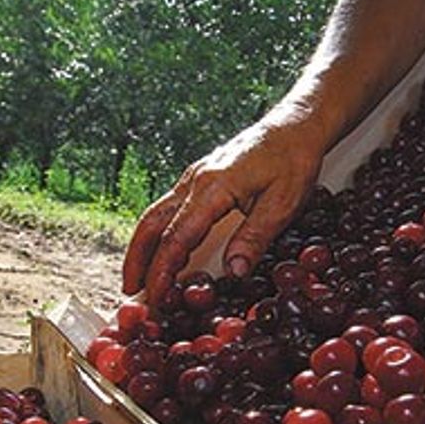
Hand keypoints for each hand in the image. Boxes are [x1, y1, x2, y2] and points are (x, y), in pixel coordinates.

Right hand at [123, 113, 324, 304]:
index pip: (177, 238)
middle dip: (136, 260)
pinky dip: (157, 233)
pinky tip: (163, 250)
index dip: (162, 271)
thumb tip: (232, 272)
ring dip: (142, 247)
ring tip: (137, 277)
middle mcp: (195, 182)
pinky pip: (168, 208)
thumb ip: (254, 237)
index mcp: (213, 189)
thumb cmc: (293, 159)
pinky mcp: (199, 178)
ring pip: (155, 215)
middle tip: (130, 292)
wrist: (295, 126)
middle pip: (151, 225)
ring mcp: (194, 178)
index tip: (157, 298)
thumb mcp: (283, 204)